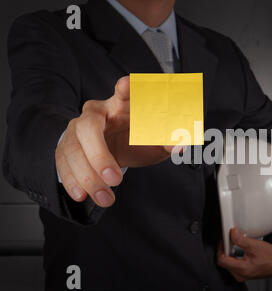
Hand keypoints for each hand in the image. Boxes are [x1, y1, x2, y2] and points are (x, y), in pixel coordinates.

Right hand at [55, 76, 177, 206]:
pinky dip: (72, 181)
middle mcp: (96, 113)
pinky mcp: (66, 146)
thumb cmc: (138, 138)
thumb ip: (169, 141)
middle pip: (89, 127)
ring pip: (74, 150)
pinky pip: (63, 163)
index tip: (128, 84)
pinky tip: (82, 195)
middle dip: (99, 155)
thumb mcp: (156, 140)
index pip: (124, 93)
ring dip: (88, 177)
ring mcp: (77, 129)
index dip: (126, 89)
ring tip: (106, 198)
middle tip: (115, 179)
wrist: (115, 146)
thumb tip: (182, 146)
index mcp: (122, 104)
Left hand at [217, 228, 271, 281]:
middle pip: (223, 261)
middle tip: (228, 239)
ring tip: (234, 243)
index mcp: (242, 269)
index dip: (221, 247)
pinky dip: (233, 256)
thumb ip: (241, 240)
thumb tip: (232, 233)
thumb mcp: (255, 245)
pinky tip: (238, 249)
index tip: (224, 239)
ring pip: (228, 263)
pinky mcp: (244, 273)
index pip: (221, 259)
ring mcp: (241, 275)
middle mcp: (240, 275)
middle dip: (224, 249)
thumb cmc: (271, 257)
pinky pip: (233, 265)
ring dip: (229, 252)